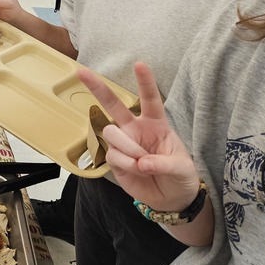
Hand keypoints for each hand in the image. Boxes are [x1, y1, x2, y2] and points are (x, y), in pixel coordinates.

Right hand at [77, 62, 200, 213]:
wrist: (172, 199)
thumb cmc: (181, 176)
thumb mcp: (182, 169)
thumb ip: (164, 163)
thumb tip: (142, 163)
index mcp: (155, 124)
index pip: (150, 99)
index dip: (145, 82)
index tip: (139, 64)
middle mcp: (135, 129)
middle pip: (113, 104)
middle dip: (97, 88)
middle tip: (81, 72)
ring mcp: (122, 143)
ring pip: (111, 133)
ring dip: (127, 148)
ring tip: (142, 163)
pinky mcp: (114, 159)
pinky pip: (111, 154)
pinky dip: (125, 164)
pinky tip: (136, 170)